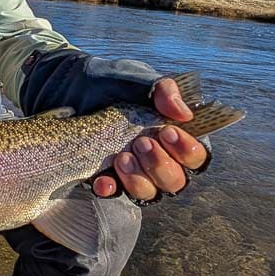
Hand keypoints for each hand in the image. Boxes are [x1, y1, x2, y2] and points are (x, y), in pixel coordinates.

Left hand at [91, 77, 207, 201]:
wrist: (78, 86)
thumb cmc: (120, 84)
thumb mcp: (144, 81)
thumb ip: (166, 92)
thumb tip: (185, 114)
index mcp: (177, 139)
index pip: (196, 157)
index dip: (186, 149)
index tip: (167, 131)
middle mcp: (161, 162)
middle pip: (175, 181)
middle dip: (159, 164)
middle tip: (141, 142)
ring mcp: (136, 173)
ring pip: (149, 192)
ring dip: (138, 178)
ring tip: (122, 157)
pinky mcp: (110, 178)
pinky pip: (114, 194)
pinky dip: (110, 189)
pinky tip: (103, 180)